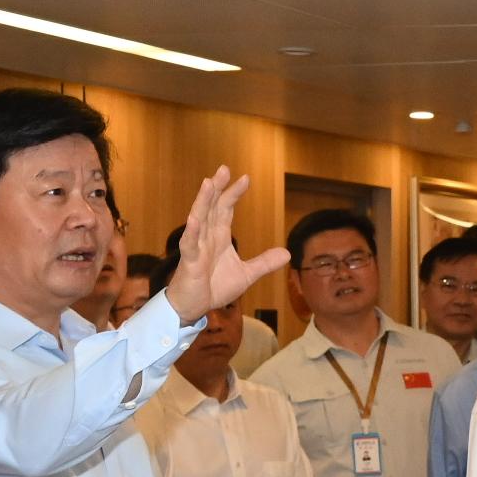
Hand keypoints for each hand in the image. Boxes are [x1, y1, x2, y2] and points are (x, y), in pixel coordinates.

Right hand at [164, 166, 290, 321]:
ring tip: (208, 182)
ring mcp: (197, 247)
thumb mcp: (246, 275)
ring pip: (199, 219)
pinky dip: (192, 232)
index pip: (226, 210)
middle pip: (212, 208)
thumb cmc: (214, 287)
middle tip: (224, 169)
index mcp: (219, 237)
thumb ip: (264, 263)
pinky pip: (190, 244)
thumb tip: (287, 253)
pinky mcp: (189, 262)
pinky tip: (195, 219)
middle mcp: (207, 237)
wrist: (194, 307)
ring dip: (203, 201)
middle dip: (218, 188)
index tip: (245, 178)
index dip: (234, 194)